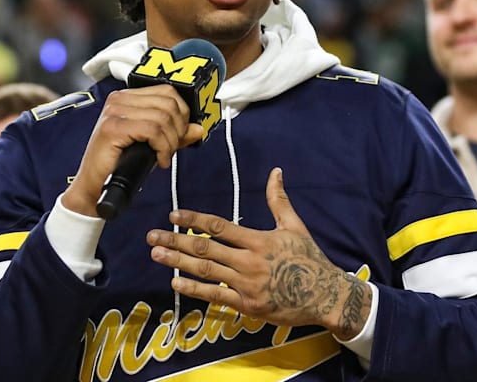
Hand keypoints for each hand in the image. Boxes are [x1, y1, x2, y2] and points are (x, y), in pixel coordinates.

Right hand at [62, 85, 202, 216]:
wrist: (94, 186)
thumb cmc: (117, 166)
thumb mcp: (151, 145)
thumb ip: (173, 134)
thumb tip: (197, 129)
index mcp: (126, 97)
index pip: (167, 91)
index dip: (182, 114)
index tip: (180, 134)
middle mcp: (118, 100)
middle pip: (168, 103)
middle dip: (178, 129)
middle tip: (172, 148)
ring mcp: (114, 112)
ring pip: (162, 118)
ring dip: (171, 142)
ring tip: (164, 156)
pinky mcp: (113, 128)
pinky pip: (152, 131)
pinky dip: (163, 148)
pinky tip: (159, 160)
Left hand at [145, 168, 371, 337]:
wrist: (325, 296)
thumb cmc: (309, 259)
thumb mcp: (295, 227)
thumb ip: (279, 200)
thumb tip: (275, 171)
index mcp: (258, 240)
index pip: (219, 226)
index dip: (194, 219)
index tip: (173, 215)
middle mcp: (248, 261)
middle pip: (204, 248)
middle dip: (175, 240)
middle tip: (152, 236)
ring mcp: (246, 284)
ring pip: (205, 270)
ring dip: (177, 262)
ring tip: (156, 255)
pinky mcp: (247, 305)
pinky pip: (215, 296)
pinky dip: (194, 289)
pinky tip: (175, 282)